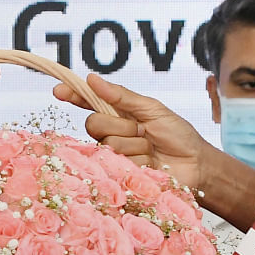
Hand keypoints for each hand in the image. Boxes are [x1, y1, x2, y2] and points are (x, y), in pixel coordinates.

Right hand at [53, 73, 213, 190]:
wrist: (197, 164)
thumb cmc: (178, 134)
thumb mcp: (153, 109)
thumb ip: (122, 96)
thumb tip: (93, 78)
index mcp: (119, 113)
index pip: (89, 102)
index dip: (73, 96)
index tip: (58, 91)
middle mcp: (113, 133)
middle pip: (93, 124)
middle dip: (119, 125)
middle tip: (142, 131)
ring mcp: (116, 156)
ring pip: (108, 144)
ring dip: (135, 145)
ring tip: (152, 149)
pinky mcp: (121, 176)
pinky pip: (118, 163)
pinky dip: (139, 161)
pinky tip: (151, 165)